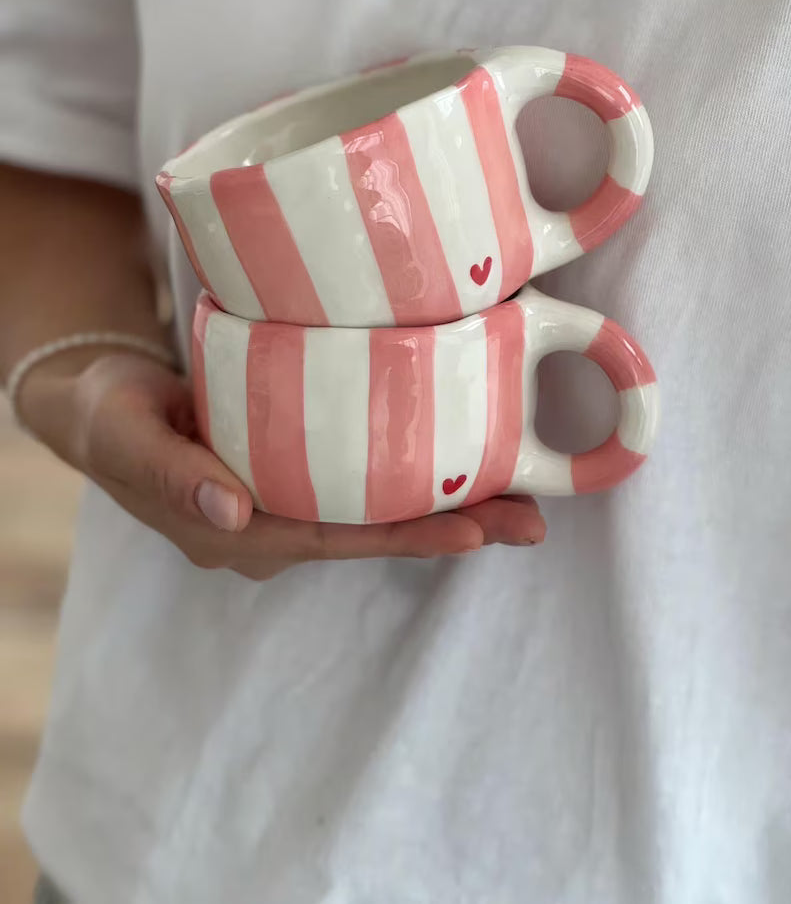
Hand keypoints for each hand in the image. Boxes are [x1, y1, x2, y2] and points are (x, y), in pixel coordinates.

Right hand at [18, 351, 545, 579]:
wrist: (102, 406)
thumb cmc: (112, 417)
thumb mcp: (127, 436)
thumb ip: (172, 475)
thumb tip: (231, 510)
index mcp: (234, 533)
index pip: (333, 540)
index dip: (403, 537)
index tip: (471, 532)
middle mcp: (270, 528)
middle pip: (372, 532)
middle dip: (452, 531)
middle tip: (531, 524)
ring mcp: (285, 504)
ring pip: (376, 511)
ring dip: (447, 506)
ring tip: (522, 499)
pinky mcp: (296, 473)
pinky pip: (364, 484)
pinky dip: (415, 477)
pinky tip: (466, 463)